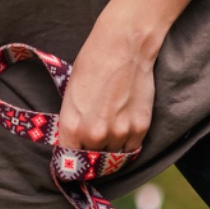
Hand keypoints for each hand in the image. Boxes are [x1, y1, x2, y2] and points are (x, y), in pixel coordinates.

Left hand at [57, 0, 160, 152]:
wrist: (123, 46)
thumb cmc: (93, 63)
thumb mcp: (71, 94)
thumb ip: (73, 123)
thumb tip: (76, 141)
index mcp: (72, 126)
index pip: (69, 160)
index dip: (71, 162)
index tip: (74, 163)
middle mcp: (95, 134)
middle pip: (93, 161)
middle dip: (92, 155)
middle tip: (93, 148)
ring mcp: (120, 133)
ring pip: (114, 157)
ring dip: (111, 150)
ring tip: (109, 134)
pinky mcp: (140, 128)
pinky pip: (132, 149)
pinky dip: (127, 145)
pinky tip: (123, 129)